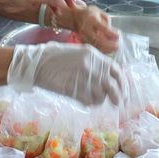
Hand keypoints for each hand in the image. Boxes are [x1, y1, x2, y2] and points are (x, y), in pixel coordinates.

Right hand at [7, 42, 122, 105]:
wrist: (36, 63)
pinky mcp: (73, 89)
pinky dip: (89, 103)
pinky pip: (89, 101)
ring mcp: (82, 77)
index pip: (116, 70)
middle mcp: (91, 65)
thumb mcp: (79, 53)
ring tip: (92, 98)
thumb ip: (95, 63)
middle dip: (117, 96)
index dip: (122, 82)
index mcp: (93, 54)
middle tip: (117, 103)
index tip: (122, 90)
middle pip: (112, 85)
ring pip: (101, 95)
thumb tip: (108, 76)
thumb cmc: (55, 58)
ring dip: (99, 99)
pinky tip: (84, 101)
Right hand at [69, 5, 119, 53]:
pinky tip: (108, 50)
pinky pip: (93, 48)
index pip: (103, 28)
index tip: (119, 36)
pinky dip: (101, 50)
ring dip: (106, 49)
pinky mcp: (83, 42)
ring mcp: (84, 37)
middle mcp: (87, 29)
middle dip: (109, 45)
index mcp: (92, 19)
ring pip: (95, 46)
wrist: (75, 17)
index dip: (112, 34)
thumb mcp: (99, 12)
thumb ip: (107, 21)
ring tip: (114, 49)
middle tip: (118, 46)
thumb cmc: (90, 14)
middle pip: (98, 40)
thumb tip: (112, 32)